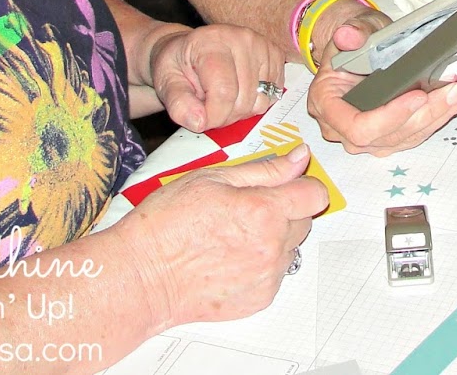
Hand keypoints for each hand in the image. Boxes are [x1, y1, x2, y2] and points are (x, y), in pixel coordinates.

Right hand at [118, 145, 327, 328]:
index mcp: (263, 210)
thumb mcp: (212, 179)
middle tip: (244, 210)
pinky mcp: (259, 299)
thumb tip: (300, 158)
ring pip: (290, 248)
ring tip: (231, 237)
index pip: (315, 194)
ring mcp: (267, 276)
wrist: (142, 277)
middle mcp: (272, 246)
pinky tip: (228, 259)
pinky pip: (275, 274)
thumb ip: (265, 169)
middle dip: (283, 211)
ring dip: (272, 239)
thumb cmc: (167, 224)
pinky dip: (259, 265)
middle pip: (304, 221)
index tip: (286, 186)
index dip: (301, 186)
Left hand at [148, 23, 283, 131]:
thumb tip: (198, 121)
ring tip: (224, 98)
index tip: (200, 120)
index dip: (213, 117)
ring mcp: (262, 45)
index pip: (224, 92)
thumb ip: (178, 103)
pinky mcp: (276, 54)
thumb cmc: (178, 65)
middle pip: (244, 100)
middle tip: (209, 107)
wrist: (191, 48)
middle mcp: (242, 38)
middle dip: (225, 116)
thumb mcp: (166, 82)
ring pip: (261, 101)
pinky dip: (256, 101)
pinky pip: (272, 95)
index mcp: (212, 41)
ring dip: (241, 110)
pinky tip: (239, 91)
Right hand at [305, 20, 456, 154]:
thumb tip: (349, 36)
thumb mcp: (352, 29)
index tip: (417, 96)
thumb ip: (351, 33)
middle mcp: (344, 129)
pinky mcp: (389, 136)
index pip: (357, 126)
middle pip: (388, 135)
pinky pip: (415, 134)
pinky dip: (438, 117)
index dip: (389, 117)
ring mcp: (368, 136)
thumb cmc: (354, 42)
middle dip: (426, 113)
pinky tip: (456, 100)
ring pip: (407, 137)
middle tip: (451, 90)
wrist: (357, 48)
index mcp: (327, 104)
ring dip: (438, 115)